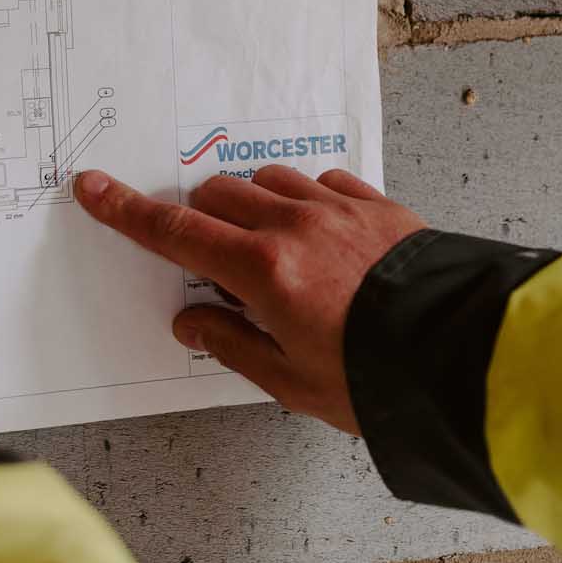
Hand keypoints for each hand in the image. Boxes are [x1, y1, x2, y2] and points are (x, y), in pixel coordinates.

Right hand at [75, 166, 425, 434]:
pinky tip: (319, 235)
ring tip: (273, 250)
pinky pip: (322, 182)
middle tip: (217, 261)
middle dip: (201, 217)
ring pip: (267, 180)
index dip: (127, 211)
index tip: (94, 188)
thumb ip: (232, 344)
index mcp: (262, 271)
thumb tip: (192, 323)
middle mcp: (293, 227)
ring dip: (253, 205)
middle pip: (217, 195)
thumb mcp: (292, 382)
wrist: (467, 354)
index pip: (175, 232)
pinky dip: (305, 200)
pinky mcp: (377, 205)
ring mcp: (337, 209)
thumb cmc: (380, 377)